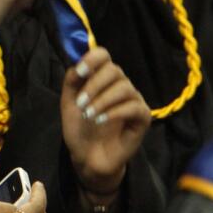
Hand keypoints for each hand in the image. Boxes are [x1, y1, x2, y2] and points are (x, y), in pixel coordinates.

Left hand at [60, 47, 150, 197]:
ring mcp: (133, 100)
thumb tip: (78, 65)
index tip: (80, 72)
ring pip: (124, 88)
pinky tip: (101, 121)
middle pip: (114, 70)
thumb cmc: (79, 127)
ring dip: (102, 101)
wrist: (88, 156)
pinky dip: (114, 112)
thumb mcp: (69, 102)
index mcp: (102, 78)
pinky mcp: (143, 117)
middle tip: (80, 103)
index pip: (103, 55)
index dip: (92, 59)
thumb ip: (72, 81)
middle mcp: (120, 84)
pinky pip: (133, 107)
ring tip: (88, 115)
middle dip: (94, 85)